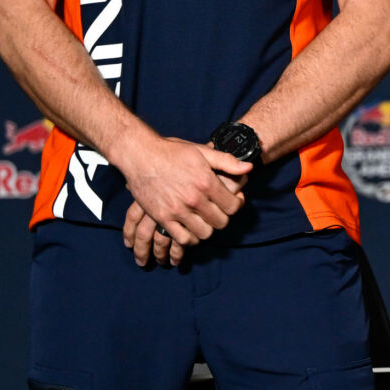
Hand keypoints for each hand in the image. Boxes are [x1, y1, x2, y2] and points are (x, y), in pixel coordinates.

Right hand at [117, 136, 250, 266]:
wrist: (140, 155)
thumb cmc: (172, 152)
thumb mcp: (202, 151)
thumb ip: (227, 161)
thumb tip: (249, 168)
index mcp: (206, 182)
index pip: (233, 206)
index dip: (236, 204)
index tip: (232, 201)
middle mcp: (194, 199)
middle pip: (220, 222)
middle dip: (222, 217)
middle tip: (217, 211)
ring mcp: (177, 210)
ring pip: (204, 233)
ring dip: (207, 228)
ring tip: (204, 220)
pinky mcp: (162, 217)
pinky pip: (182, 238)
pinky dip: (189, 237)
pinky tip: (190, 229)